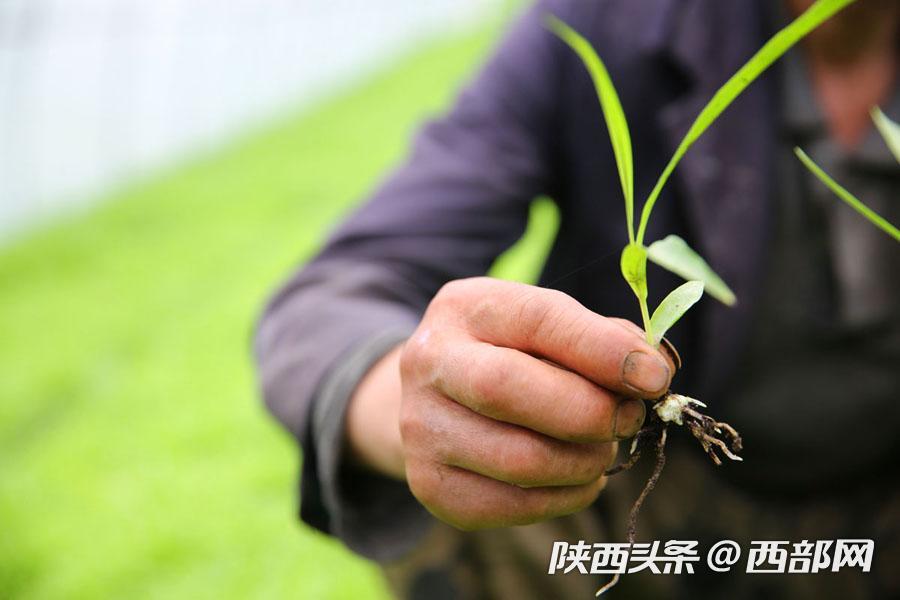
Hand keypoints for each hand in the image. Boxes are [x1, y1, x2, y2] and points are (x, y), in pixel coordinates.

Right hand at [346, 277, 674, 529]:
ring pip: (517, 459)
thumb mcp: (547, 327)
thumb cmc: (512, 355)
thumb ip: (602, 339)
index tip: (654, 377)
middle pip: (507, 389)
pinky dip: (563, 497)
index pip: (537, 320)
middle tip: (629, 419)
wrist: (435, 399)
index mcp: (465, 307)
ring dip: (583, 461)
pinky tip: (576, 477)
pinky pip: (511, 504)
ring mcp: (421, 426)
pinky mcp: (429, 483)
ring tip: (602, 449)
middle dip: (588, 412)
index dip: (601, 350)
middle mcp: (429, 362)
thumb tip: (653, 373)